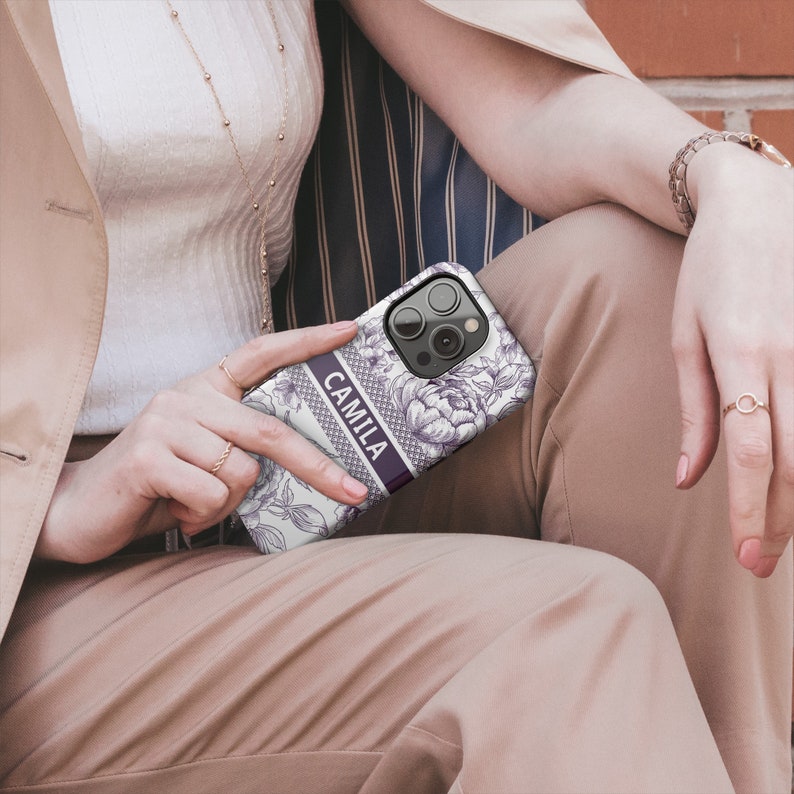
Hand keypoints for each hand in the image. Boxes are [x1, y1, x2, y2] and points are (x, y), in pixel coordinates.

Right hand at [36, 322, 367, 562]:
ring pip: (243, 471)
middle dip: (318, 466)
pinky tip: (176, 510)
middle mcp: (186, 397)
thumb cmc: (157, 486)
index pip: (260, 353)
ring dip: (229, 504)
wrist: (78, 511)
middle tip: (353, 492)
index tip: (348, 332)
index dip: (305, 342)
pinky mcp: (149, 456)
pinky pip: (212, 493)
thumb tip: (310, 468)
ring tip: (196, 504)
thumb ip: (245, 449)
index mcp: (205, 390)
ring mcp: (165, 423)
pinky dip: (204, 515)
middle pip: (270, 429)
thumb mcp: (207, 458)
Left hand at [672, 144, 793, 576]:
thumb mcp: (686, 336)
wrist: (755, 204)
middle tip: (761, 562)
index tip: (744, 554)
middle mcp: (790, 354)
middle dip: (780, 518)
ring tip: (783, 532)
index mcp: (740, 355)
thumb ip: (694, 410)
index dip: (748, 508)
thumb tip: (687, 480)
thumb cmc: (709, 272)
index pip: (748, 451)